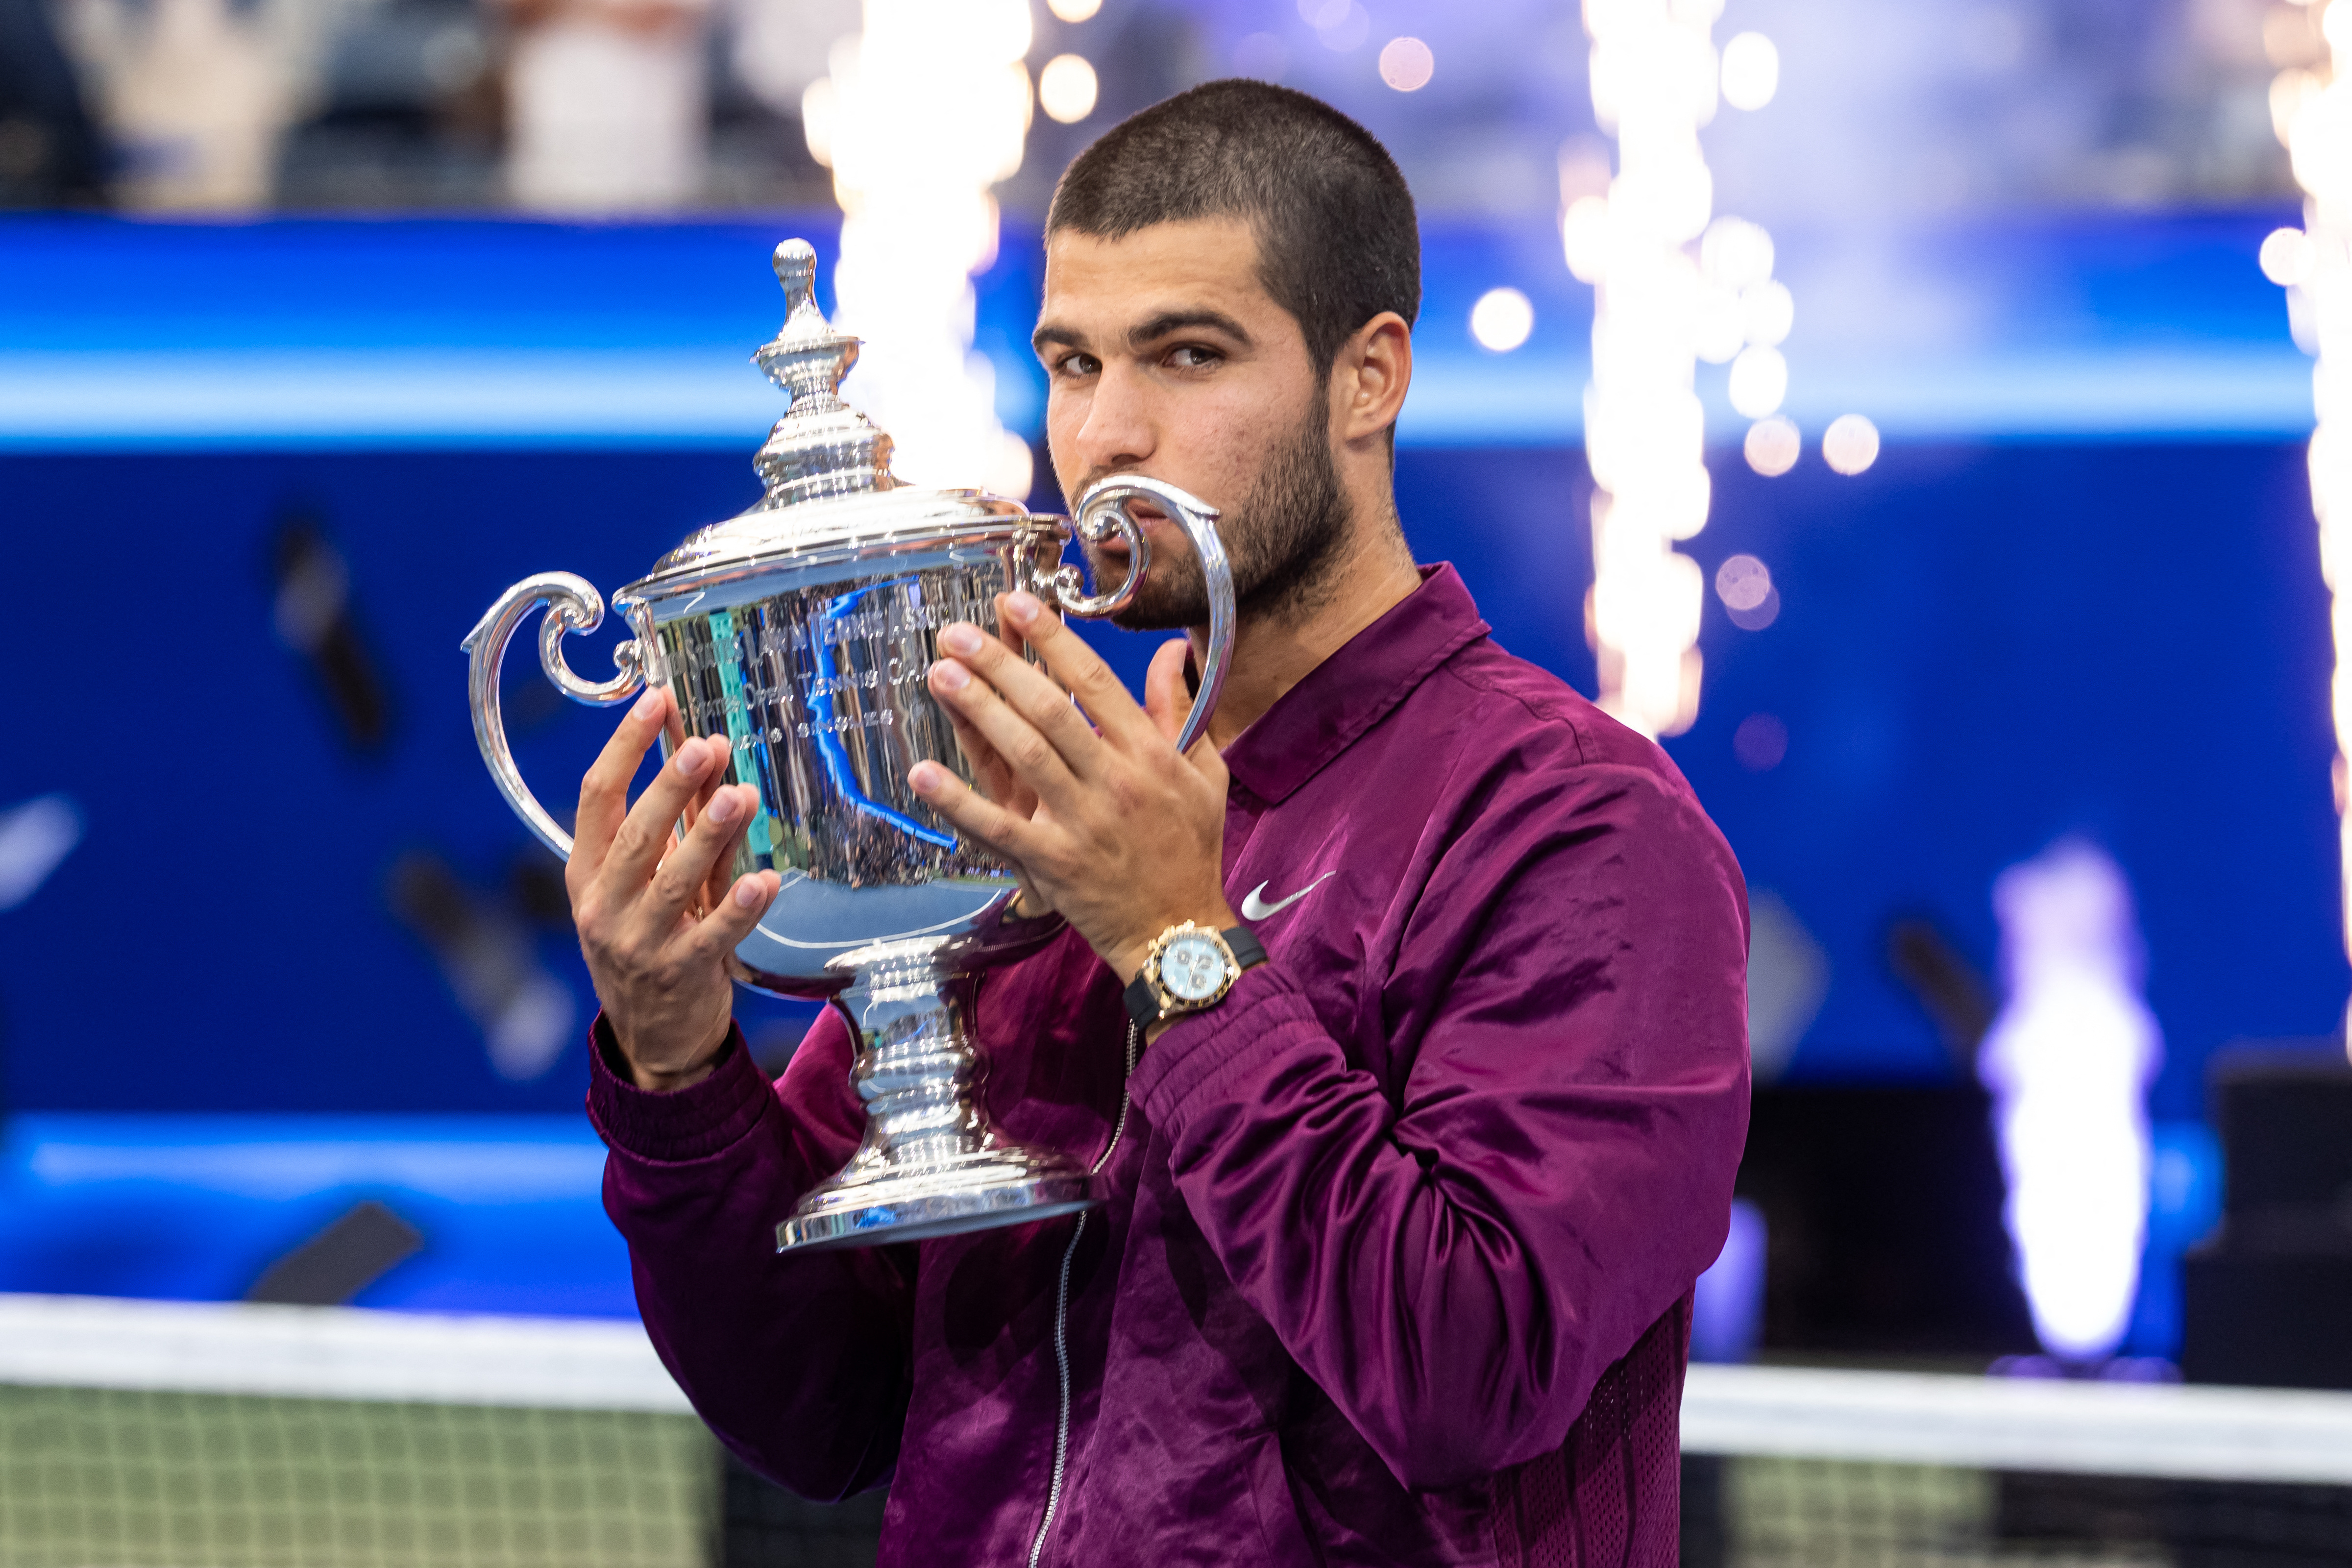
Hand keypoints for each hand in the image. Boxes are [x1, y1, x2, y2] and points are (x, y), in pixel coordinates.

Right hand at [568, 687, 780, 1090]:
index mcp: (586, 872)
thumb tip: (701, 751)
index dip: (624, 746)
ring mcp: (638, 943)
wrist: (652, 1035)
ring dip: (708, 837)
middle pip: (635, 835)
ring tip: (739, 796)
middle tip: (705, 746)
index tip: (655, 700)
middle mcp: (603, 905)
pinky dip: (740, 908)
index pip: (595, 797)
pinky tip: (766, 880)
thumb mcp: (644, 881)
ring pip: (672, 882)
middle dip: (670, 787)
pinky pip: (713, 935)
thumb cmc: (650, 938)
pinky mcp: (680, 974)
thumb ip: (675, 823)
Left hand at [910, 589, 1235, 985]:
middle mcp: (1115, 781)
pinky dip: (958, 800)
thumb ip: (1180, 708)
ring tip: (940, 674)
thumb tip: (1172, 651)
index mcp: (1150, 754)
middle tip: (957, 633)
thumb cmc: (1190, 850)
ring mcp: (1081, 823)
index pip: (1096, 681)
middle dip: (999, 665)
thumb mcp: (1204, 772)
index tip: (1017, 604)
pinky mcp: (1053, 863)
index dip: (1052, 639)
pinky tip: (923, 773)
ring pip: (1022, 755)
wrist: (1180, 932)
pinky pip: (998, 826)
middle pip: (1049, 710)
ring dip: (977, 712)